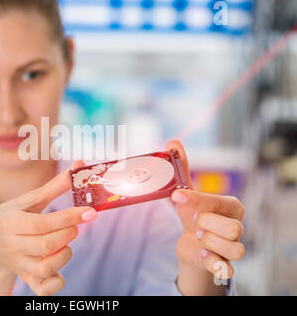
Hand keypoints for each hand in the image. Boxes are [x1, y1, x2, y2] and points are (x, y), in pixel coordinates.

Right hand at [0, 160, 96, 295]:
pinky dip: (57, 282)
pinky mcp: (28, 280)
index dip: (69, 218)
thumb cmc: (12, 218)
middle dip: (68, 233)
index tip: (90, 212)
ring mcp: (20, 266)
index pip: (43, 224)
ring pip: (47, 268)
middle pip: (47, 245)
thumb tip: (80, 165)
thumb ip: (54, 186)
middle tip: (76, 225)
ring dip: (65, 254)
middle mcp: (13, 247)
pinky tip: (60, 266)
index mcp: (10, 223)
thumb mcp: (27, 201)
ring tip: (64, 242)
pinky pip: (45, 289)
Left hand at [166, 140, 244, 294]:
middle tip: (195, 224)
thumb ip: (182, 169)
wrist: (191, 242)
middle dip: (207, 225)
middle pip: (233, 229)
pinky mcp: (225, 264)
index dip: (197, 201)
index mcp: (231, 205)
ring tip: (198, 237)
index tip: (177, 197)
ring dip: (209, 243)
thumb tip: (173, 142)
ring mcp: (234, 246)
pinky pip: (228, 268)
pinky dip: (214, 263)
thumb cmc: (193, 214)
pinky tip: (203, 255)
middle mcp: (237, 225)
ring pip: (234, 248)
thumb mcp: (187, 194)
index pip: (218, 202)